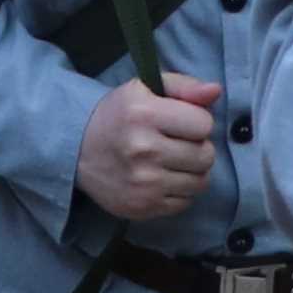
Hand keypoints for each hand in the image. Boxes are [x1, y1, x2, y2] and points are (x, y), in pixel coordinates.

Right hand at [77, 74, 222, 222]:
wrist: (77, 150)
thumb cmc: (118, 115)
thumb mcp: (145, 89)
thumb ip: (184, 86)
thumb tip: (215, 90)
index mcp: (144, 114)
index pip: (204, 124)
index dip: (196, 121)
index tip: (180, 122)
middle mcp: (144, 149)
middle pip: (206, 155)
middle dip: (197, 147)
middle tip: (177, 144)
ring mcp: (144, 182)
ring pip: (200, 182)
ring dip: (192, 171)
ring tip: (172, 161)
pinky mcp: (143, 206)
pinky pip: (186, 202)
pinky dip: (180, 191)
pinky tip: (163, 179)